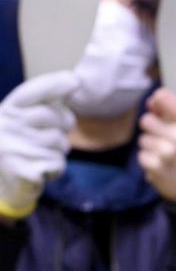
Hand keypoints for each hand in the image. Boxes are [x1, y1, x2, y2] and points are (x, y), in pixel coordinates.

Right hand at [0, 72, 76, 222]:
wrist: (4, 189)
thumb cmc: (18, 151)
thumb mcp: (19, 125)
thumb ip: (37, 108)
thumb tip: (72, 83)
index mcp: (5, 112)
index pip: (29, 92)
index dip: (53, 84)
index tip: (75, 81)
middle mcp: (6, 126)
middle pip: (53, 117)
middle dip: (63, 126)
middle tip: (54, 139)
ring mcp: (14, 148)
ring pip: (60, 142)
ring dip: (58, 152)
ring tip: (40, 158)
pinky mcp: (25, 170)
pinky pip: (59, 163)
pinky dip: (56, 170)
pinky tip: (40, 173)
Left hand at [138, 88, 175, 210]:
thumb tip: (152, 102)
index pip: (164, 97)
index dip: (157, 102)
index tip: (157, 109)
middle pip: (147, 119)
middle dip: (152, 128)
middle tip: (163, 139)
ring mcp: (167, 153)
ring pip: (143, 139)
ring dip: (151, 147)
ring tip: (166, 157)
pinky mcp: (156, 168)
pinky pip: (142, 155)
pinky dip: (149, 161)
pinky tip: (162, 167)